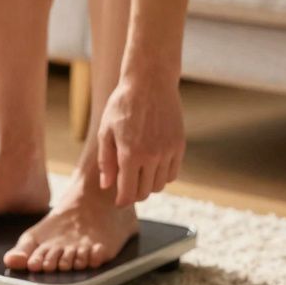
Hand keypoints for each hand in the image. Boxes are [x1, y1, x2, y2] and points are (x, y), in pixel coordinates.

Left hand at [97, 77, 184, 206]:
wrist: (150, 83)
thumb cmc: (122, 105)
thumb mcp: (106, 131)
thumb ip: (106, 161)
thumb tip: (108, 186)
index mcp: (129, 154)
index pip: (128, 192)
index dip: (122, 200)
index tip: (119, 201)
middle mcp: (151, 156)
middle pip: (145, 192)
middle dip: (134, 193)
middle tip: (127, 187)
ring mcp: (168, 151)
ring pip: (160, 185)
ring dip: (149, 185)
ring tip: (139, 175)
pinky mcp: (179, 145)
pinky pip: (172, 173)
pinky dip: (163, 176)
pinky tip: (153, 167)